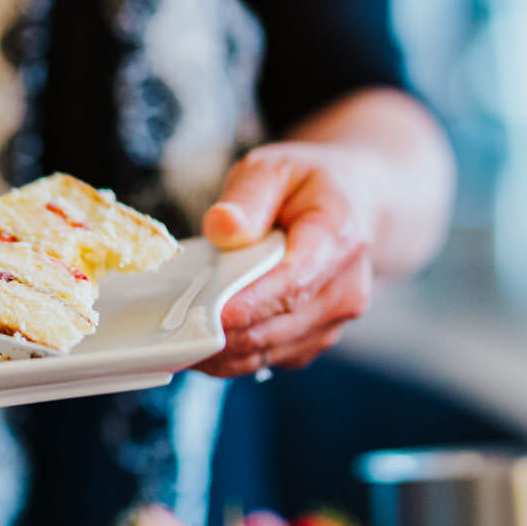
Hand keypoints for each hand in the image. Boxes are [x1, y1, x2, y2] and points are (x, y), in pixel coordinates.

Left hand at [193, 142, 378, 377]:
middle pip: (277, 325)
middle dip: (222, 331)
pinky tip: (200, 340)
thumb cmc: (309, 185)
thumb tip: (222, 226)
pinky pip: (270, 357)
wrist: (356, 204)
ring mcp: (334, 319)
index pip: (293, 282)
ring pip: (269, 349)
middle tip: (170, 327)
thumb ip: (248, 196)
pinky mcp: (316, 337)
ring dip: (222, 351)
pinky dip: (233, 356)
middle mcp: (345, 288)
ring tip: (175, 336)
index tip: (207, 312)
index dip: (248, 304)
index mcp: (340, 238)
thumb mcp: (275, 168)